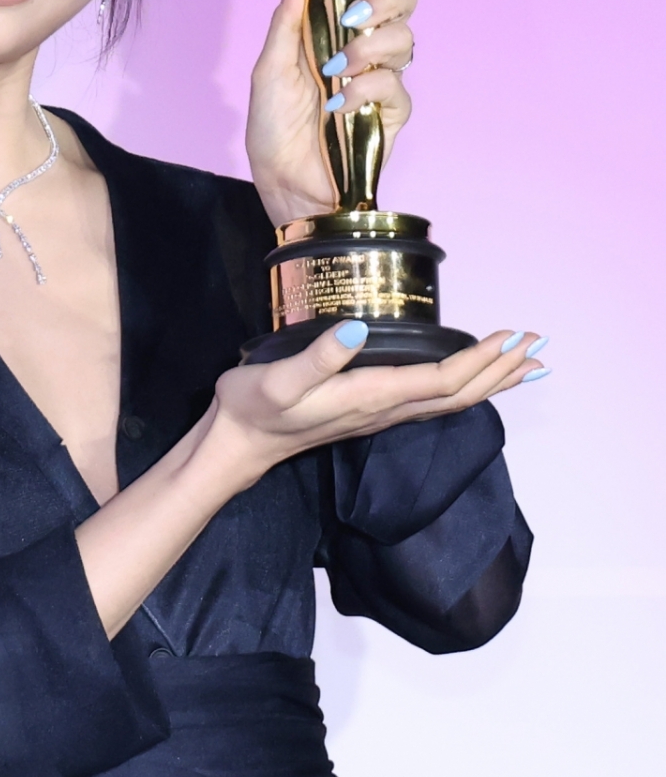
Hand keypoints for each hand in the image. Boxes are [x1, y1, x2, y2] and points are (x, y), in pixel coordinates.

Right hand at [207, 321, 545, 488]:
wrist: (237, 445)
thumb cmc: (253, 408)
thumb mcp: (277, 380)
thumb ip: (317, 359)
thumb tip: (353, 330)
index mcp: (371, 397)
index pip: (441, 380)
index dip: (480, 360)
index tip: (511, 335)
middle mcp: (385, 410)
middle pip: (458, 395)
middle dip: (500, 371)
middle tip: (538, 344)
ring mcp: (381, 415)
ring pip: (450, 401)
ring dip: (490, 382)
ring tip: (525, 365)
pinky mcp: (372, 412)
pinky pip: (433, 402)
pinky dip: (464, 387)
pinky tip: (471, 380)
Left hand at [246, 0, 416, 226]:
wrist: (282, 182)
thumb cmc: (272, 129)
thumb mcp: (269, 70)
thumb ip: (286, 24)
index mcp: (336, 33)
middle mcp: (364, 51)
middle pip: (403, 6)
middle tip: (354, 15)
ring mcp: (380, 82)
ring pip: (405, 41)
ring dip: (371, 45)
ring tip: (337, 68)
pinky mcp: (390, 115)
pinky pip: (396, 87)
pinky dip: (367, 88)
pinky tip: (340, 103)